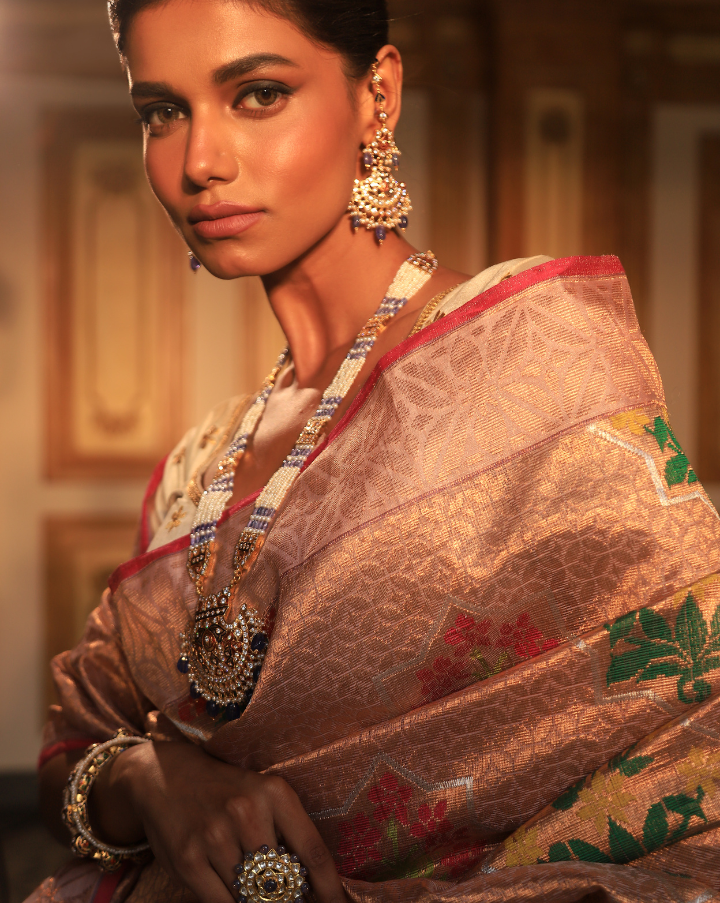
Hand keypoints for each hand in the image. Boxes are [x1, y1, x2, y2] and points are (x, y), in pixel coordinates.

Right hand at [93, 740, 347, 902]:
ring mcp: (215, 836)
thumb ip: (286, 832)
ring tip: (256, 889)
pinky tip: (235, 894)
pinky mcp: (189, 859)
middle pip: (282, 881)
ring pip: (251, 897)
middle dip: (289, 898)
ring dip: (257, 901)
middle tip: (288, 895)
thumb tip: (312, 884)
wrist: (166, 775)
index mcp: (274, 792)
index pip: (313, 851)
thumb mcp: (262, 794)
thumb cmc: (224, 790)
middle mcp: (246, 811)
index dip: (329, 887)